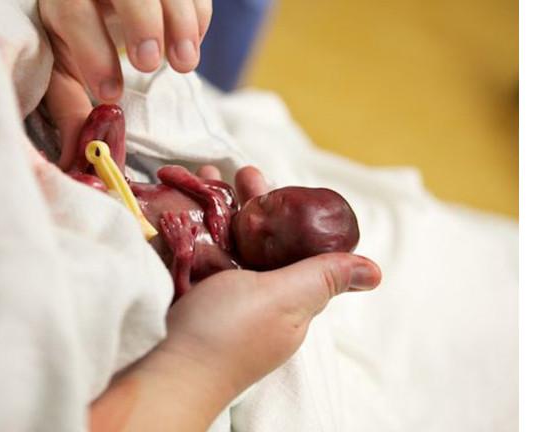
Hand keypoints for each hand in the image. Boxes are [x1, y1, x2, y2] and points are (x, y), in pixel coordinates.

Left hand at [38, 0, 211, 168]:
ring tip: (184, 65)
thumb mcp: (65, 69)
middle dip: (142, 25)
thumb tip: (73, 161)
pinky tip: (191, 45)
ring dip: (182, 24)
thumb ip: (70, 108)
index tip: (112, 95)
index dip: (94, 54)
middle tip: (151, 64)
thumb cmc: (78, 36)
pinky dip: (198, 18)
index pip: (74, 12)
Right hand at [90, 166, 381, 430]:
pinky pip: (195, 253)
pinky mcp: (188, 295)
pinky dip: (191, 225)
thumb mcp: (285, 299)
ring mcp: (218, 297)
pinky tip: (181, 202)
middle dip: (247, 203)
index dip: (284, 214)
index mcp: (287, 299)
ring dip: (216, 206)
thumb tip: (377, 273)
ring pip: (223, 242)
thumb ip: (324, 277)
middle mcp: (255, 297)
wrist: (170, 367)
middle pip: (256, 240)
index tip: (268, 185)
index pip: (293, 248)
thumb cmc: (231, 331)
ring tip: (205, 173)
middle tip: (236, 172)